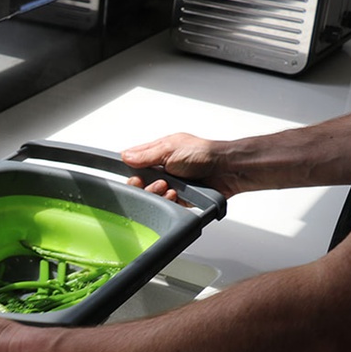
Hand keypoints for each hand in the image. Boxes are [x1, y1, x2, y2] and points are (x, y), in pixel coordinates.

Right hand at [121, 133, 241, 198]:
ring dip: (157, 192)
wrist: (225, 170)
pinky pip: (164, 203)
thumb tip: (125, 155)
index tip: (134, 175)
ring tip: (168, 186)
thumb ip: (145, 154)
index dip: (130, 170)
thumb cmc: (203, 153)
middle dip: (143, 184)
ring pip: (150, 195)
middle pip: (139, 182)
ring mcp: (170, 184)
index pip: (134, 162)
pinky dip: (168, 200)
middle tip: (155, 181)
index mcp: (158, 153)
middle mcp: (162, 168)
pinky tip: (175, 194)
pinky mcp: (177, 198)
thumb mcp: (169, 148)